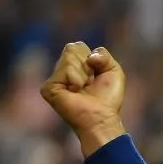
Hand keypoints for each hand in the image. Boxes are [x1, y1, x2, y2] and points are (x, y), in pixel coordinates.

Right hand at [40, 42, 126, 156]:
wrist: (102, 118)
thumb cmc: (108, 99)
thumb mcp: (114, 71)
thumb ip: (104, 54)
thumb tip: (90, 56)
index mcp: (75, 66)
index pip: (78, 45)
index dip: (92, 58)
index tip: (96, 76)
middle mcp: (62, 70)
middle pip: (72, 47)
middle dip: (87, 65)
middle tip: (90, 84)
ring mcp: (54, 79)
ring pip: (69, 56)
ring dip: (83, 74)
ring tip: (83, 89)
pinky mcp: (48, 87)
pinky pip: (65, 69)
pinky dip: (76, 80)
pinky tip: (75, 92)